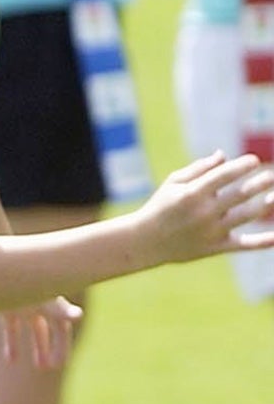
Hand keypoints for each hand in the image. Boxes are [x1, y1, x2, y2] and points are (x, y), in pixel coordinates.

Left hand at [0, 296, 80, 369]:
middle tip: (51, 367)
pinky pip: (11, 328)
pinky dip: (12, 344)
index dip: (61, 345)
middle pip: (52, 329)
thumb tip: (79, 316)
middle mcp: (40, 304)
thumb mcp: (45, 296)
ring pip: (35, 330)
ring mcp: (24, 306)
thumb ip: (63, 308)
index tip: (59, 364)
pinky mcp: (7, 308)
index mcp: (51, 302)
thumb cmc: (23, 279)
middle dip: (53, 347)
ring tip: (39, 367)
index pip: (62, 327)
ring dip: (37, 347)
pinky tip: (11, 361)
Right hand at [137, 152, 273, 262]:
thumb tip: (225, 156)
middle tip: (271, 175)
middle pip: (241, 194)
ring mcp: (211, 231)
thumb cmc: (159, 208)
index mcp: (192, 194)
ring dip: (267, 204)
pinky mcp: (215, 247)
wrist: (143, 243)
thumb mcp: (172, 183)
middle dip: (260, 182)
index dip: (243, 166)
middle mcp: (204, 213)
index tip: (255, 161)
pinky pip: (244, 244)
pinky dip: (264, 241)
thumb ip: (199, 168)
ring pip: (247, 215)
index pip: (225, 175)